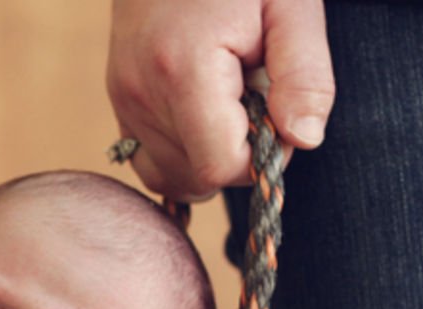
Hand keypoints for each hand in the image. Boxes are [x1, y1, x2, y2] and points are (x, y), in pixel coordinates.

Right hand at [106, 0, 333, 201]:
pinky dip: (183, 152)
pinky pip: (151, 161)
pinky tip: (205, 114)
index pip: (222, 166)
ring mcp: (123, 100)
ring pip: (175, 176)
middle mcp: (141, 93)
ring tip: (227, 99)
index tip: (275, 111)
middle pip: (199, 177)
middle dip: (237, 154)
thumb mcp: (291, 7)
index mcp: (184, 70)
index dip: (262, 155)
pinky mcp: (117, 102)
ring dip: (210, 153)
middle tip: (253, 96)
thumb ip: (305, 74)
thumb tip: (304, 140)